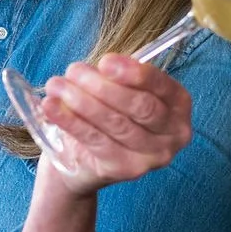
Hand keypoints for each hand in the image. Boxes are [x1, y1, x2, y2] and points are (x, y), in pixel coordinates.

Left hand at [39, 53, 193, 198]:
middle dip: (104, 86)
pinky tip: (52, 107)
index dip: (134, 73)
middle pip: (141, 107)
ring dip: (82, 101)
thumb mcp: (118, 89)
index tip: (106, 61)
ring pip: (116, 124)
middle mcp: (173, 135)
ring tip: (57, 86)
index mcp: (178, 105)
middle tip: (74, 71)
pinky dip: (71, 121)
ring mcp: (151, 157)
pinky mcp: (124, 170)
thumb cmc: (108, 112)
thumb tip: (97, 70)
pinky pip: (96, 141)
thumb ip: (116, 78)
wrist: (85, 159)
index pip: (162, 87)